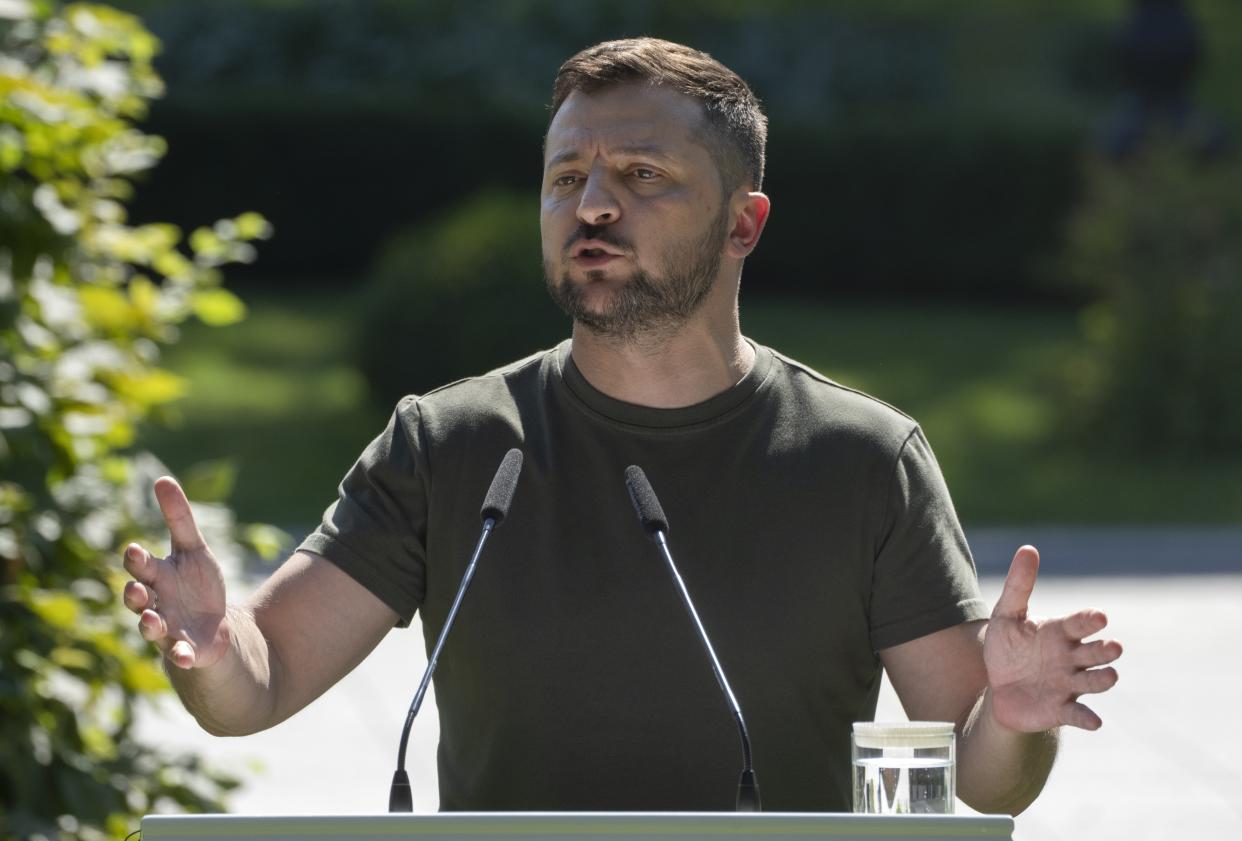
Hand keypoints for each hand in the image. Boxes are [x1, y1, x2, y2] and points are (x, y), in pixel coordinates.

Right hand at [122, 477, 229, 669]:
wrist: (213, 624)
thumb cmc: (197, 583)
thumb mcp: (194, 549)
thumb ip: (179, 518)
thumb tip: (162, 479)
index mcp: (157, 576)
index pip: (141, 566)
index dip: (136, 560)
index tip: (134, 549)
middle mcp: (155, 603)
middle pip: (138, 599)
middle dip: (135, 593)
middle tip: (137, 588)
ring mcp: (166, 628)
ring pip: (150, 628)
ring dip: (149, 625)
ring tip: (152, 621)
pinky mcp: (183, 649)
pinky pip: (178, 654)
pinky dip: (181, 655)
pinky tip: (186, 656)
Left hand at [984, 545, 1122, 731]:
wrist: (998, 687)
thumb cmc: (1008, 648)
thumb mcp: (1008, 614)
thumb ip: (1019, 585)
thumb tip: (1028, 548)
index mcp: (1061, 633)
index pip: (1081, 624)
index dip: (1090, 621)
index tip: (1098, 616)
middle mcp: (1071, 658)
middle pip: (1095, 653)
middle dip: (1105, 651)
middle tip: (1112, 647)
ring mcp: (1069, 684)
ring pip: (1094, 681)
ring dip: (1103, 679)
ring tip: (1110, 675)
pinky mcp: (1061, 709)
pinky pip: (1078, 714)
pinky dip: (1087, 718)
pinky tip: (1094, 722)